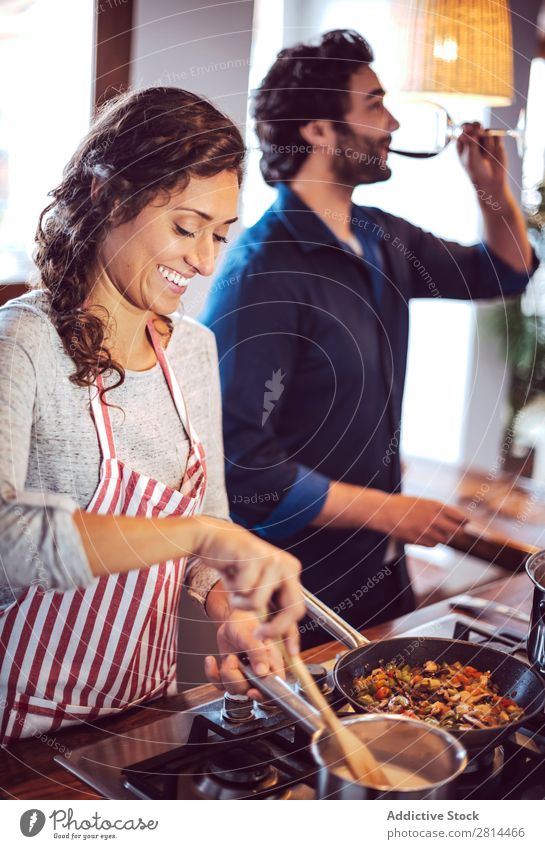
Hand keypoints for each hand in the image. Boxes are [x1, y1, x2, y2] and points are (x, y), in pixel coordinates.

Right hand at [186, 516, 303, 643]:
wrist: (215, 539)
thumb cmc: (235, 566)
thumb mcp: (258, 589)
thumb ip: (272, 610)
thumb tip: (285, 642)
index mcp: (291, 573)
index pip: (298, 608)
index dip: (293, 633)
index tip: (292, 654)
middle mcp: (286, 565)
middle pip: (291, 609)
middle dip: (272, 628)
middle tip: (257, 633)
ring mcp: (272, 560)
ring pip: (259, 603)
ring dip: (241, 602)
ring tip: (237, 589)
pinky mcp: (253, 557)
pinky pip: (243, 590)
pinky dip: (233, 589)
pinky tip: (232, 574)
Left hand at [204, 609, 284, 700]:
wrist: (233, 620)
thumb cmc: (247, 623)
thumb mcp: (252, 636)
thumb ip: (258, 653)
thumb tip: (262, 673)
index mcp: (271, 665)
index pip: (273, 690)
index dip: (263, 696)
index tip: (251, 691)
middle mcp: (259, 673)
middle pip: (249, 691)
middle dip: (237, 679)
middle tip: (234, 660)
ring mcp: (244, 675)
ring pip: (234, 689)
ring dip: (226, 673)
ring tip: (229, 656)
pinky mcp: (230, 674)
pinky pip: (219, 684)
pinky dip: (212, 673)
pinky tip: (211, 660)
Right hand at [375, 494, 467, 546]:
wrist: (384, 511)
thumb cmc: (403, 505)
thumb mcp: (422, 502)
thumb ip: (438, 510)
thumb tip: (456, 520)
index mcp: (435, 506)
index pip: (458, 516)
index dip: (464, 521)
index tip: (467, 523)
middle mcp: (432, 518)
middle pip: (455, 530)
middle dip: (458, 532)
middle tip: (458, 531)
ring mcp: (426, 530)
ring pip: (444, 539)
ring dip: (443, 537)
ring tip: (435, 532)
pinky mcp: (418, 539)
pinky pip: (432, 545)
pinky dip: (432, 542)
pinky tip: (425, 536)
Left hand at [456, 121, 507, 204]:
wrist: (492, 180)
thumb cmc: (477, 171)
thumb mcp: (470, 158)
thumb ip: (471, 142)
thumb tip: (472, 130)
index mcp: (462, 143)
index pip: (462, 129)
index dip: (465, 127)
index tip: (468, 128)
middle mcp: (473, 139)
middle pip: (474, 125)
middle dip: (477, 127)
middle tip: (479, 131)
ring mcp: (484, 139)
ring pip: (487, 131)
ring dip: (487, 142)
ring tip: (486, 155)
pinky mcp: (496, 141)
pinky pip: (497, 134)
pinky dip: (496, 142)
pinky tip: (494, 152)